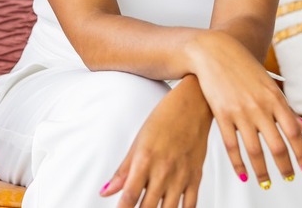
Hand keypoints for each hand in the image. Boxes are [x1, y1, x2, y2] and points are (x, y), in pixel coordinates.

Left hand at [99, 76, 212, 206]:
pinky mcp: (196, 177)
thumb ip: (123, 170)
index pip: (130, 196)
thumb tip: (105, 192)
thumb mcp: (139, 141)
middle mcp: (163, 170)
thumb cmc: (164, 119)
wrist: (193, 104)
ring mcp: (181, 175)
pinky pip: (190, 206)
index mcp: (145, 160)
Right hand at [187, 31, 301, 186]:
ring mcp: (240, 111)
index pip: (294, 133)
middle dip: (285, 168)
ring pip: (255, 151)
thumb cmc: (242, 65)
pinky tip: (243, 174)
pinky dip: (238, 164)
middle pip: (277, 146)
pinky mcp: (221, 114)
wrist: (213, 51)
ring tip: (265, 183)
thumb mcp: (269, 83)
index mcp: (274, 97)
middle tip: (288, 178)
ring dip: (262, 172)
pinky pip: (232, 146)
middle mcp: (260, 106)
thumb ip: (286, 107)